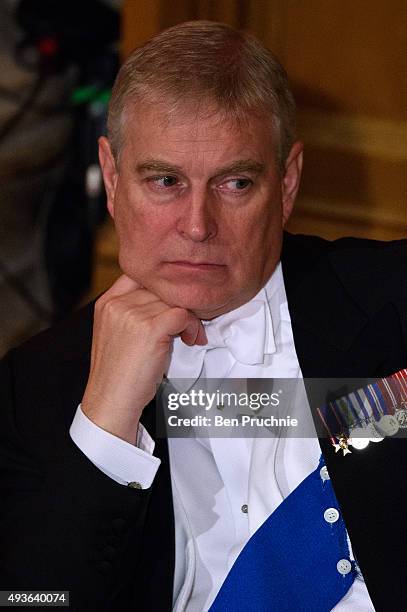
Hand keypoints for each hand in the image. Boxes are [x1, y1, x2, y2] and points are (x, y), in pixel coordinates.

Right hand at [81, 275, 206, 443]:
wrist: (111, 401)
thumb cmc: (118, 373)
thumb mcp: (115, 332)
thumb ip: (133, 310)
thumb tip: (168, 299)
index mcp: (107, 302)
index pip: (140, 273)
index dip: (162, 286)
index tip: (172, 303)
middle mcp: (117, 304)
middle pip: (162, 288)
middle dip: (180, 305)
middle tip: (187, 326)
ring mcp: (133, 315)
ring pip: (176, 301)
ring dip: (190, 318)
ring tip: (190, 336)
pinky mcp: (151, 329)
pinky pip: (184, 315)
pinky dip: (193, 328)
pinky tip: (191, 340)